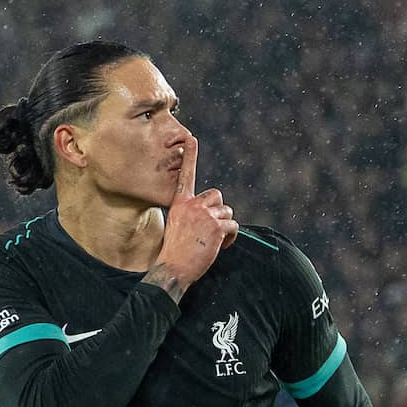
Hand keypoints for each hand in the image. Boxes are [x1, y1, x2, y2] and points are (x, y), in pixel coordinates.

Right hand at [145, 136, 238, 300]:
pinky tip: (220, 246)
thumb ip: (191, 214)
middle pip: (217, 195)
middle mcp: (192, 204)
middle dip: (219, 210)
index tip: (191, 139)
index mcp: (180, 203)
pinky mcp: (217, 226)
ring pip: (227, 212)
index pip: (186, 175)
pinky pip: (233, 226)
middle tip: (211, 228)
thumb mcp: (177, 226)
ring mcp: (205, 214)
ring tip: (213, 241)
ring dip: (225, 226)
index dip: (190, 156)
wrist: (173, 267)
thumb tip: (210, 215)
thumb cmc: (174, 251)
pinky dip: (230, 237)